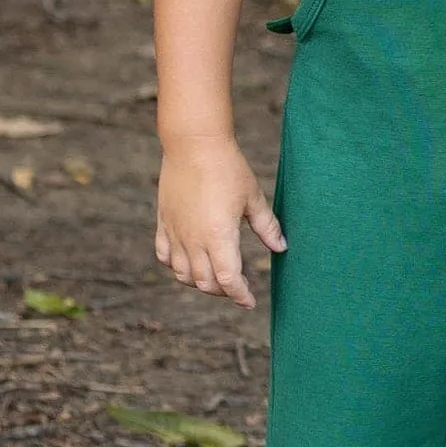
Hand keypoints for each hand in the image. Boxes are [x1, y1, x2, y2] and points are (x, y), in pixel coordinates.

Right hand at [155, 134, 284, 308]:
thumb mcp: (253, 197)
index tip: (250, 302)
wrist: (194, 144)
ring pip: (183, 274)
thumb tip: (282, 248)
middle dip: (223, 291)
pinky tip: (189, 263)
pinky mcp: (163, 223)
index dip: (240, 295)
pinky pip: (165, 256)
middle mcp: (193, 239)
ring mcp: (175, 232)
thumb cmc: (228, 168)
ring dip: (200, 283)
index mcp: (218, 236)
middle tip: (238, 289)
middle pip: (205, 283)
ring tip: (216, 279)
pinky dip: (176, 266)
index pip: (228, 280)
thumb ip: (267, 226)